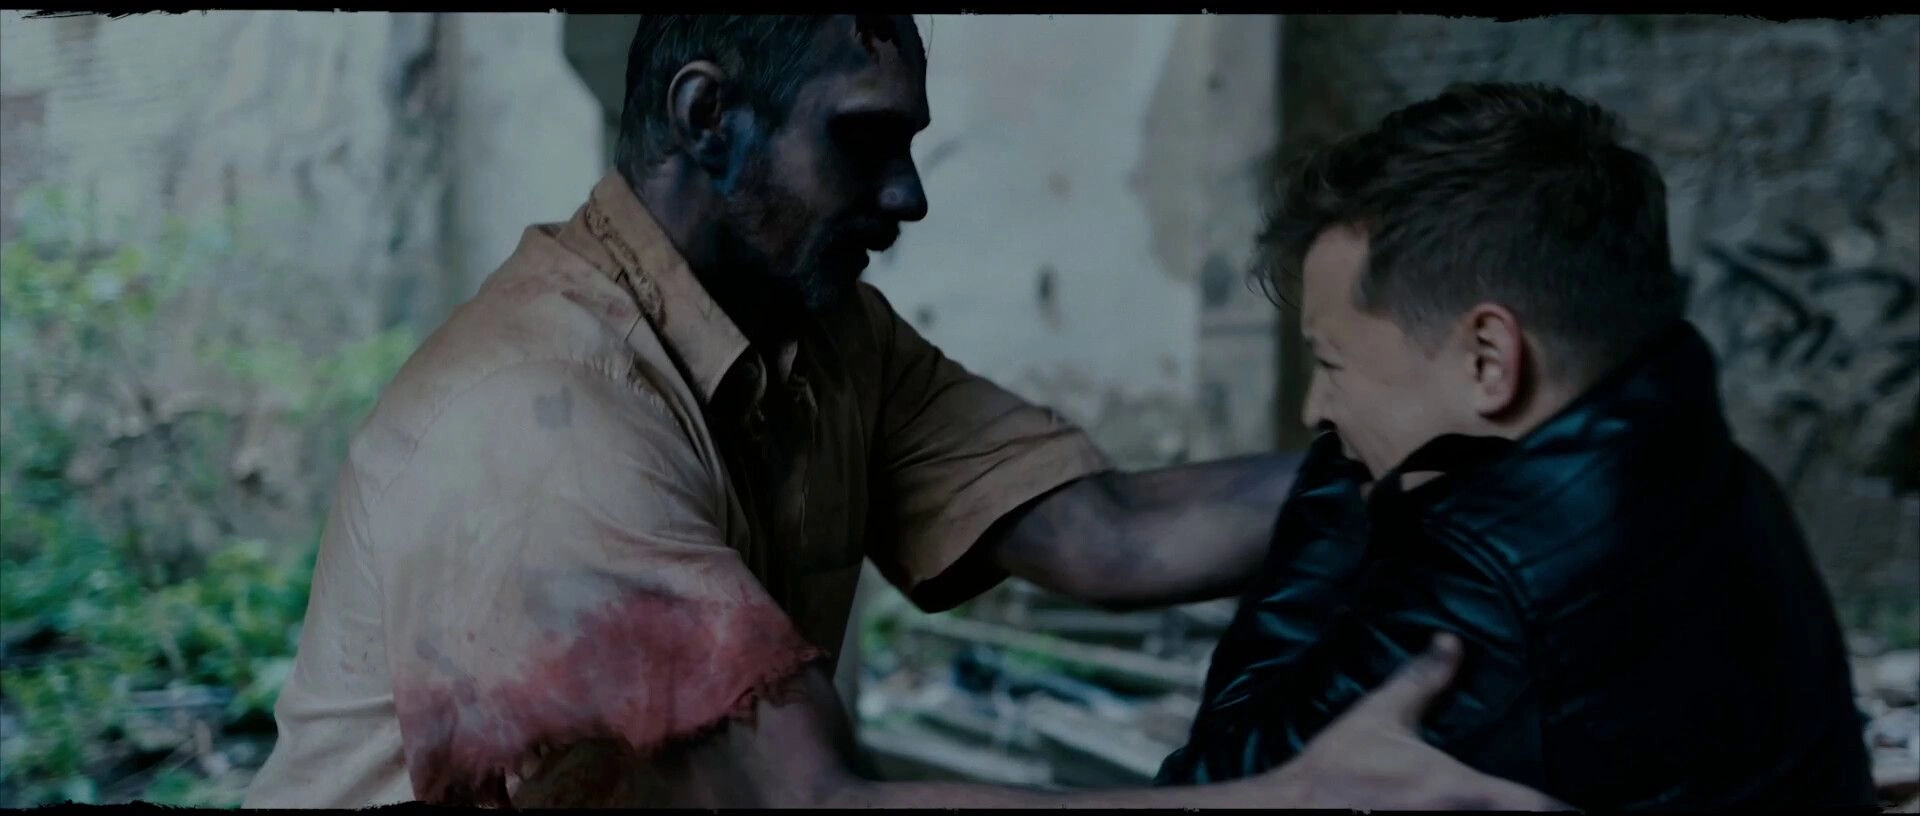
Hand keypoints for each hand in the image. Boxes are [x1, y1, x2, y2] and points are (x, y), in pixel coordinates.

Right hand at [1261, 633, 1574, 810]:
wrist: (1292, 810)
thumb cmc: (1336, 768)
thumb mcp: (1378, 717)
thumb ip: (1421, 681)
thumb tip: (1450, 642)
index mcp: (1457, 791)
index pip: (1538, 806)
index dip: (1566, 809)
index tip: (1579, 805)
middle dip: (1537, 814)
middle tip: (1551, 805)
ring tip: (1509, 808)